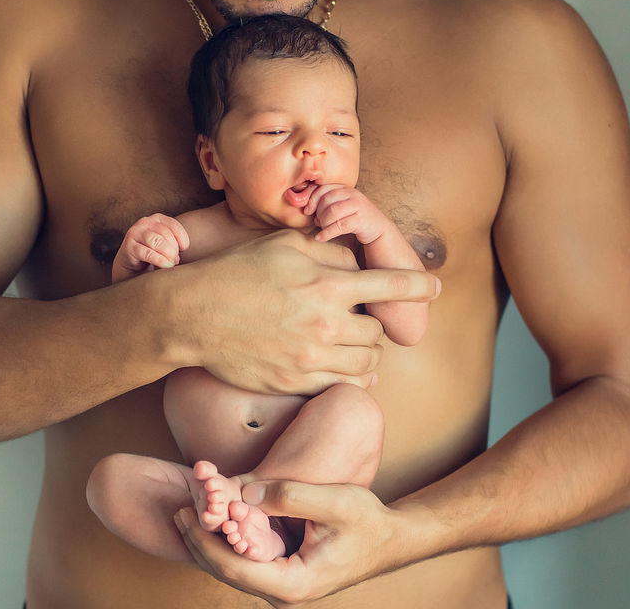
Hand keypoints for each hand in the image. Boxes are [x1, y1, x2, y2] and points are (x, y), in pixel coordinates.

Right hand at [113, 214, 189, 277]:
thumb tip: (193, 245)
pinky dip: (159, 260)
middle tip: (176, 260)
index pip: (173, 225)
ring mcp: (134, 233)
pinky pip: (146, 252)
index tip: (184, 250)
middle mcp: (144, 222)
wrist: (130, 266)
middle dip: (174, 248)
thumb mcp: (166, 244)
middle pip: (165, 233)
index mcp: (156, 218)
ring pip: (156, 241)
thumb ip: (176, 241)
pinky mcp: (128, 247)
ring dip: (167, 254)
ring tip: (171, 263)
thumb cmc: (153, 254)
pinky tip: (165, 266)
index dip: (182, 238)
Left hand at [174, 480, 408, 605]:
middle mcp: (283, 591)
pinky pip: (249, 557)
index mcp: (294, 584)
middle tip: (178, 509)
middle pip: (229, 570)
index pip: (235, 568)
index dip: (206, 541)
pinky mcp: (283, 571)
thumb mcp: (333, 501)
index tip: (186, 514)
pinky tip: (217, 515)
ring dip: (213, 538)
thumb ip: (289, 495)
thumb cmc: (366, 523)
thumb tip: (244, 490)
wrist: (390, 540)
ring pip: (235, 564)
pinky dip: (231, 536)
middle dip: (201, 540)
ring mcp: (282, 584)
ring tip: (188, 509)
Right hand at [180, 232, 439, 394]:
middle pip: (377, 329)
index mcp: (326, 283)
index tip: (434, 287)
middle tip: (355, 314)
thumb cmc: (236, 271)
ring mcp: (312, 356)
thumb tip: (354, 262)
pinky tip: (347, 366)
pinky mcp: (297, 381)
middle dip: (372, 320)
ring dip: (365, 349)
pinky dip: (353, 375)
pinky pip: (344, 383)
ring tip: (347, 338)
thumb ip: (326, 252)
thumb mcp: (283, 245)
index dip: (418, 286)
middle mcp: (325, 322)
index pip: (389, 283)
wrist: (194, 315)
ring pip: (366, 360)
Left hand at [305, 184, 387, 244]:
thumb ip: (327, 204)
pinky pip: (339, 226)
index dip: (312, 200)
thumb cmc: (355, 217)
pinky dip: (327, 233)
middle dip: (318, 214)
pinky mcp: (361, 220)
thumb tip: (308, 210)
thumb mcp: (342, 206)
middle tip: (318, 223)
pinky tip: (321, 238)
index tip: (307, 211)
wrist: (378, 229)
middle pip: (326, 200)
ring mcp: (358, 206)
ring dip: (323, 223)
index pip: (323, 189)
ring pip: (332, 212)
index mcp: (345, 189)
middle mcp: (352, 194)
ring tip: (322, 230)